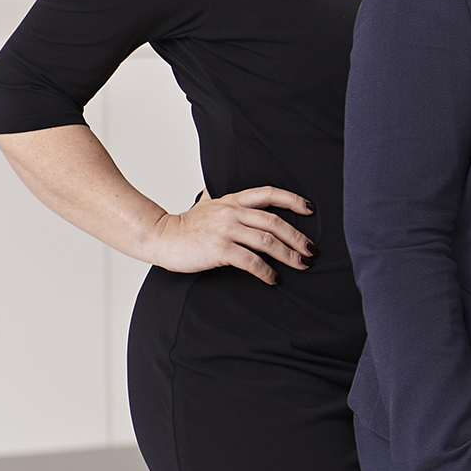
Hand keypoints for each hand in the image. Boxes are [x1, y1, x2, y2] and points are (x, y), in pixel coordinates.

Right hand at [147, 186, 314, 283]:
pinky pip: (251, 261)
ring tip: (301, 264)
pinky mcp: (220, 249)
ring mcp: (226, 230)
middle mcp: (232, 213)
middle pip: (275, 222)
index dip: (292, 200)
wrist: (160, 238)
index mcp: (232, 201)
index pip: (268, 194)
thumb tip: (212, 192)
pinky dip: (266, 272)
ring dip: (289, 255)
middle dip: (297, 237)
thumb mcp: (204, 206)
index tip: (310, 210)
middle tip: (311, 250)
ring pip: (268, 241)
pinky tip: (273, 278)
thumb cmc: (184, 226)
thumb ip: (217, 200)